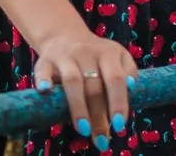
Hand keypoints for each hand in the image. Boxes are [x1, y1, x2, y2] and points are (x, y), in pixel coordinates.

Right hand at [33, 27, 138, 151]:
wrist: (66, 36)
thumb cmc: (96, 55)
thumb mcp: (118, 56)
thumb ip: (128, 71)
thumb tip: (132, 88)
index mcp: (108, 53)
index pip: (115, 78)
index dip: (118, 102)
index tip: (120, 125)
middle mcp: (86, 53)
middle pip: (94, 86)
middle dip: (98, 115)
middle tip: (101, 138)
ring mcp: (65, 56)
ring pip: (72, 81)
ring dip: (78, 107)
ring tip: (83, 129)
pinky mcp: (45, 60)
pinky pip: (43, 71)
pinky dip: (43, 81)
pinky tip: (45, 92)